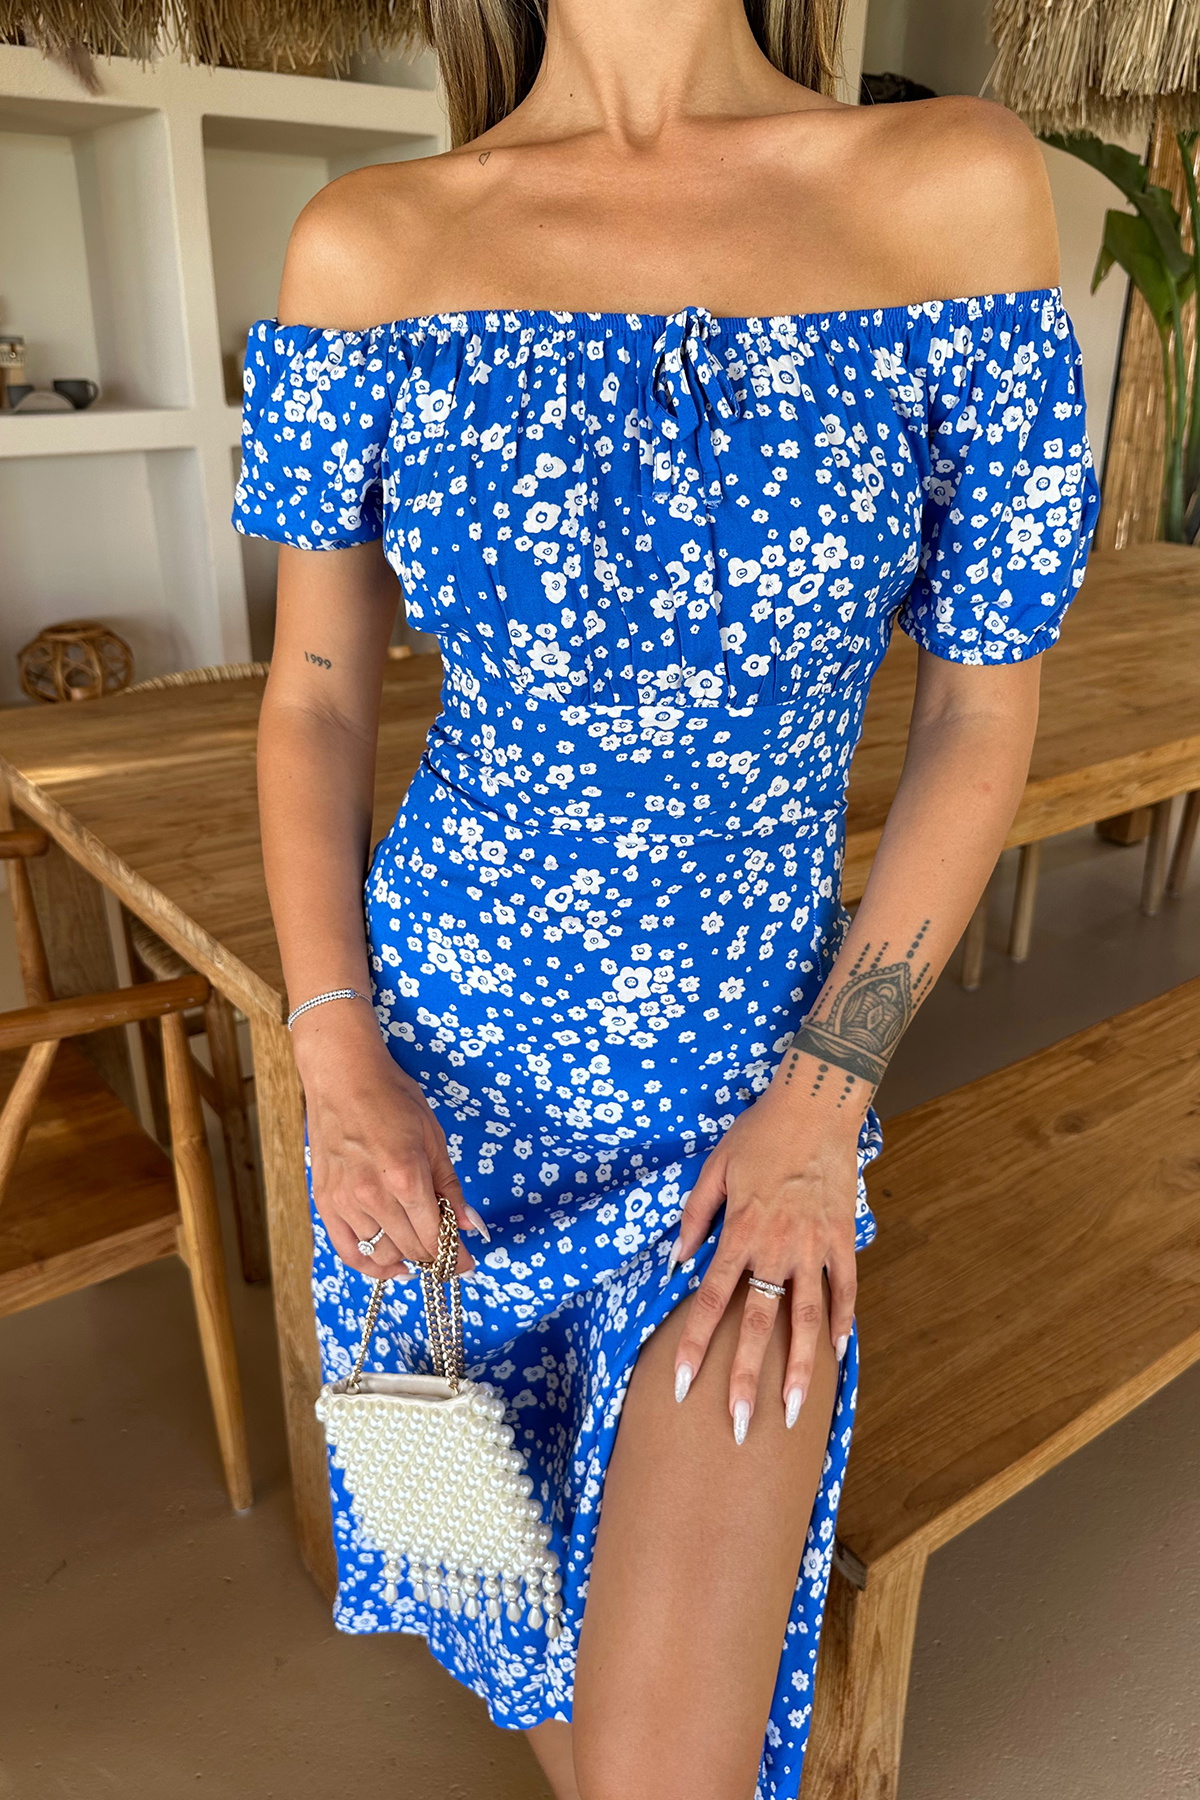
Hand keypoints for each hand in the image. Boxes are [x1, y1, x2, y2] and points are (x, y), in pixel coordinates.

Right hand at [293, 1013, 480, 1282]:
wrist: (342, 1077)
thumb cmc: (392, 1098)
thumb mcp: (433, 1137)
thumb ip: (449, 1186)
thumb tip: (470, 1225)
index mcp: (406, 1177)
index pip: (435, 1237)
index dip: (456, 1257)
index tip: (467, 1264)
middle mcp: (373, 1196)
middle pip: (412, 1248)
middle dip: (435, 1259)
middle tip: (449, 1257)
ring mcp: (345, 1202)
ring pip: (382, 1254)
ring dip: (407, 1259)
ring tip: (421, 1252)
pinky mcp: (325, 1203)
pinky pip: (348, 1251)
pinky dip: (371, 1266)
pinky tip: (391, 1266)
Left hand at [667, 1075, 859, 1441]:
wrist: (814, 1105)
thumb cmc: (758, 1134)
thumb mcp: (713, 1168)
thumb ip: (695, 1219)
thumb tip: (677, 1261)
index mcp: (740, 1234)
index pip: (710, 1302)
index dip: (692, 1346)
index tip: (679, 1386)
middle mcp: (776, 1249)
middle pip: (758, 1325)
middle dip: (746, 1379)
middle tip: (738, 1428)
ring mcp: (814, 1247)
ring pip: (807, 1319)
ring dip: (802, 1370)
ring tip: (797, 1413)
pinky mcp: (842, 1238)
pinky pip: (845, 1289)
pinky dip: (842, 1322)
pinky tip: (838, 1354)